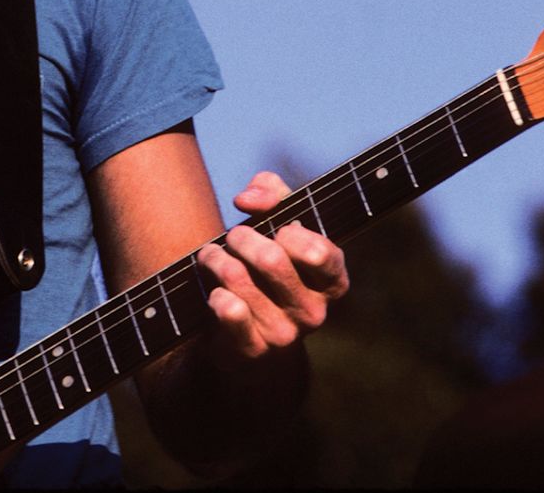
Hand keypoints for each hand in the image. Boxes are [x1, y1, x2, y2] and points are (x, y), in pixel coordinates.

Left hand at [193, 170, 348, 359]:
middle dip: (241, 238)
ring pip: (239, 278)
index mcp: (331, 282)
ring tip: (212, 257)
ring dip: (216, 259)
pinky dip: (215, 294)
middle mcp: (314, 312)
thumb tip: (246, 199)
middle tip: (232, 238)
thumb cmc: (266, 266)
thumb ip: (271, 194)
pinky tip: (214, 292)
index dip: (290, 232)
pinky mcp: (253, 349)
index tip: (276, 229)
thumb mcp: (278, 222)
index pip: (318, 251)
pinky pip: (229, 311)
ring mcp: (285, 334)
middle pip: (271, 259)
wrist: (243, 332)